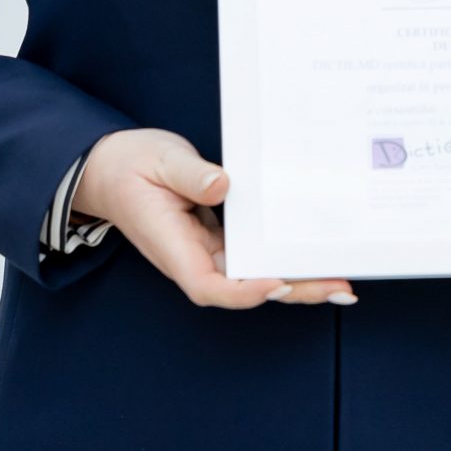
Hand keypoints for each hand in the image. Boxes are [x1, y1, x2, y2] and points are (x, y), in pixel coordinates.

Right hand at [76, 128, 352, 308]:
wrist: (108, 168)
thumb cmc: (130, 165)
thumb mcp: (159, 159)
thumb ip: (189, 174)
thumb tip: (223, 185)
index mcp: (172, 246)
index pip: (208, 284)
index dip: (245, 291)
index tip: (279, 282)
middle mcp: (192, 257)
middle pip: (244, 289)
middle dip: (292, 291)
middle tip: (339, 287)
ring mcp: (205, 250)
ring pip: (254, 275)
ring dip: (296, 278)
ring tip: (341, 279)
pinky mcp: (216, 239)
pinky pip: (252, 255)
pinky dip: (281, 256)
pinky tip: (313, 253)